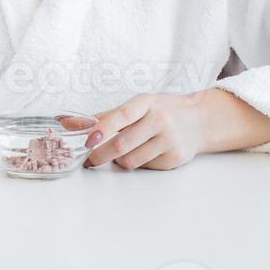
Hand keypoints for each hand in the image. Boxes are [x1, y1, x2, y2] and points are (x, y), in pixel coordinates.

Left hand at [83, 92, 215, 170]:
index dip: (102, 128)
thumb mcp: (138, 106)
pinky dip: (137, 163)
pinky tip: (144, 152)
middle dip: (100, 154)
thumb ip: (106, 116)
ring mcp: (169, 140)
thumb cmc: (162, 111)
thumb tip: (69, 122)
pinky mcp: (174, 158)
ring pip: (131, 160)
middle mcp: (160, 120)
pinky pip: (145, 166)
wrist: (200, 121)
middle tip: (88, 159)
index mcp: (147, 103)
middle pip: (122, 144)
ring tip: (120, 152)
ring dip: (118, 160)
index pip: (122, 115)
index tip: (86, 138)